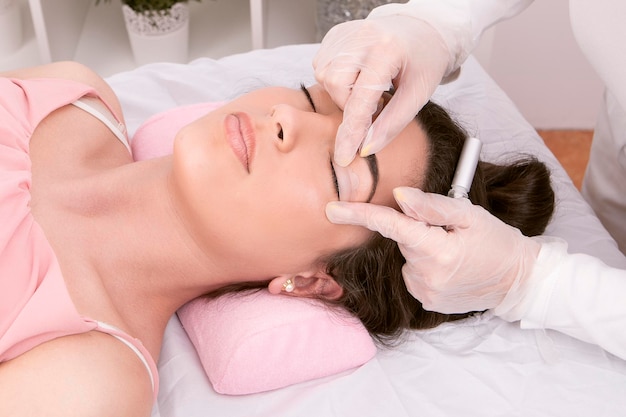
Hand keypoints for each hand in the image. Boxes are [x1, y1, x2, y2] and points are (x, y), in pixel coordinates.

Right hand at [313, 15, 449, 165]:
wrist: (421, 29)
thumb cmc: (424, 61)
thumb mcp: (418, 94)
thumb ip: (392, 123)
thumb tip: (366, 148)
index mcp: (387, 50)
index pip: (360, 100)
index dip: (352, 132)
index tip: (344, 156)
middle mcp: (362, 37)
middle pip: (336, 86)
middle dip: (350, 104)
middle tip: (374, 103)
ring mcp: (346, 33)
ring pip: (325, 77)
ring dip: (344, 92)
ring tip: (368, 87)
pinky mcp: (335, 33)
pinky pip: (322, 66)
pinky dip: (337, 79)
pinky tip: (357, 75)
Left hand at [325, 187, 540, 313]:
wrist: (517, 281)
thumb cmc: (497, 242)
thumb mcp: (470, 215)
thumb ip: (432, 206)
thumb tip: (399, 196)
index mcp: (437, 250)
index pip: (391, 226)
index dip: (359, 214)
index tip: (332, 208)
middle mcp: (426, 276)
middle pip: (403, 240)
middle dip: (419, 230)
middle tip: (450, 232)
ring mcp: (425, 293)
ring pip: (408, 257)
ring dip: (423, 249)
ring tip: (455, 251)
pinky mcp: (426, 302)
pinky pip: (414, 274)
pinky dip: (426, 266)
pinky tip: (450, 266)